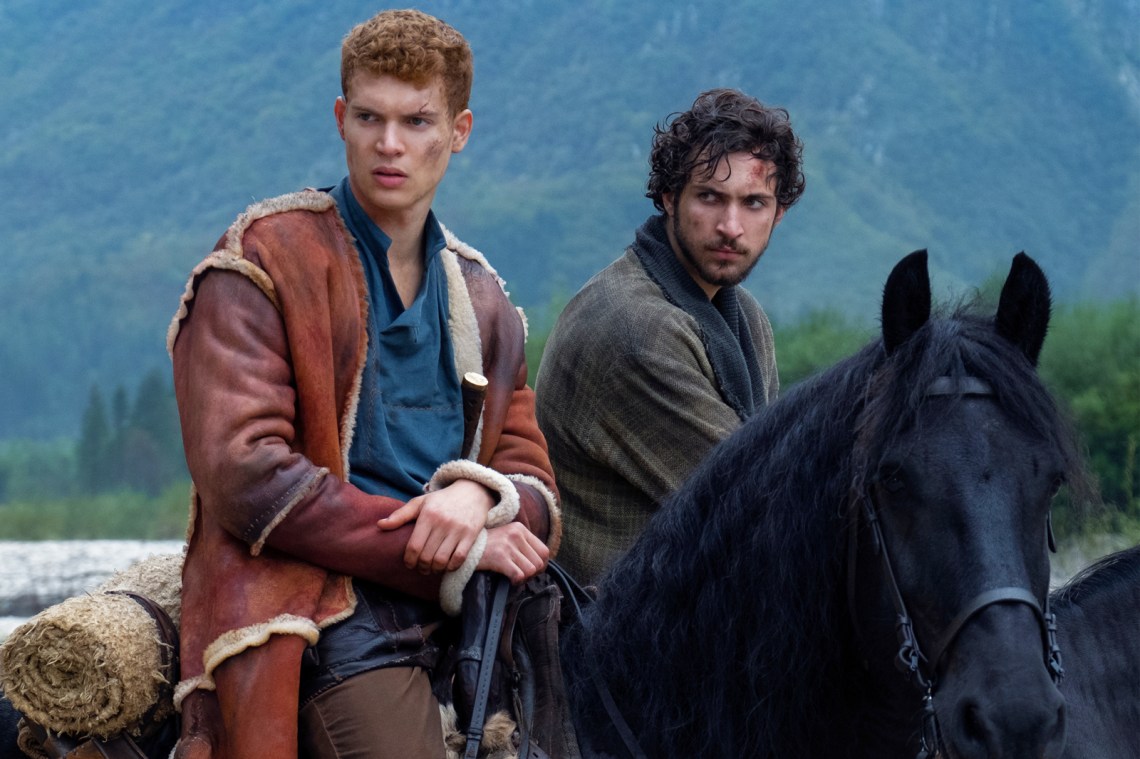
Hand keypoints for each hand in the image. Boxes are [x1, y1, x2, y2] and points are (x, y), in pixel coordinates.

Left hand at [377, 479, 494, 573]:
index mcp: (428, 515)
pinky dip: (450, 567)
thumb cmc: (442, 500)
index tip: (409, 564)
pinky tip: (446, 566)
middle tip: (420, 568)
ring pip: (442, 560)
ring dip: (434, 569)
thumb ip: (400, 515)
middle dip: (421, 567)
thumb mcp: (420, 503)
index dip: (409, 560)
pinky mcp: (471, 535)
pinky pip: (459, 559)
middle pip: (427, 556)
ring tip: (432, 569)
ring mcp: (458, 529)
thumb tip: (379, 525)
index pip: (414, 546)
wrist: (472, 491)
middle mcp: (443, 522)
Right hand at [477, 522, 549, 583]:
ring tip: (515, 577)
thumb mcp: (508, 537)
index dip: (541, 565)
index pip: (544, 551)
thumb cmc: (487, 546)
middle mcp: (516, 535)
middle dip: (533, 574)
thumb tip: (541, 564)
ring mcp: (508, 545)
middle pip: (539, 562)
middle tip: (523, 575)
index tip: (532, 570)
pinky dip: (517, 581)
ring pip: (531, 570)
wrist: (465, 547)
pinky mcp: (500, 557)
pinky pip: (519, 575)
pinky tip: (510, 579)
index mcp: (520, 528)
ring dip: (525, 578)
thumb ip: (524, 546)